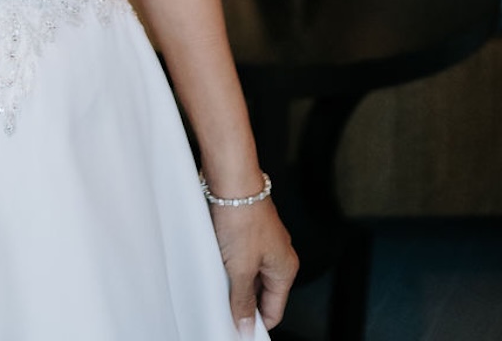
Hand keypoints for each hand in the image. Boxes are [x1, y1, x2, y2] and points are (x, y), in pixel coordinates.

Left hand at [210, 198, 297, 332]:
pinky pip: (241, 256)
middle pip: (262, 293)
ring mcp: (264, 240)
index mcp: (285, 268)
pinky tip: (215, 260)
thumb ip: (242, 301)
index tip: (238, 330)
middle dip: (243, 301)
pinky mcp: (248, 228)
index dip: (256, 323)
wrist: (231, 177)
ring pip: (250, 273)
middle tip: (223, 306)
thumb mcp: (240, 268)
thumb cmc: (242, 216)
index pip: (274, 310)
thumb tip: (244, 325)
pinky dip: (229, 262)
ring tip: (218, 278)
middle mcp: (279, 254)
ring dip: (234, 280)